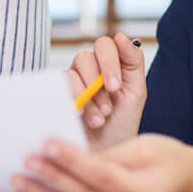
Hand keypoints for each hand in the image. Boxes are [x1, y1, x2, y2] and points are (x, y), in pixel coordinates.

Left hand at [12, 134, 192, 191]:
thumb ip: (112, 155)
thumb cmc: (168, 160)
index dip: (71, 161)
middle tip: (27, 161)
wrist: (186, 182)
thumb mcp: (145, 147)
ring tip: (20, 181)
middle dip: (50, 178)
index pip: (98, 175)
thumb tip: (77, 155)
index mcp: (140, 191)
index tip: (48, 145)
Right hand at [68, 33, 145, 150]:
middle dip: (98, 81)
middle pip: (85, 56)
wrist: (105, 155)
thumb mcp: (135, 94)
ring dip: (88, 96)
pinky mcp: (57, 96)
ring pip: (72, 72)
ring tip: (99, 119)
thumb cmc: (121, 124)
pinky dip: (73, 101)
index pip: (105, 45)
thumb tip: (121, 36)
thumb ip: (133, 63)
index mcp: (110, 64)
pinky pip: (59, 87)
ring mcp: (71, 82)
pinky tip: (81, 117)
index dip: (109, 62)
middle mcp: (88, 69)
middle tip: (108, 108)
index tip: (116, 87)